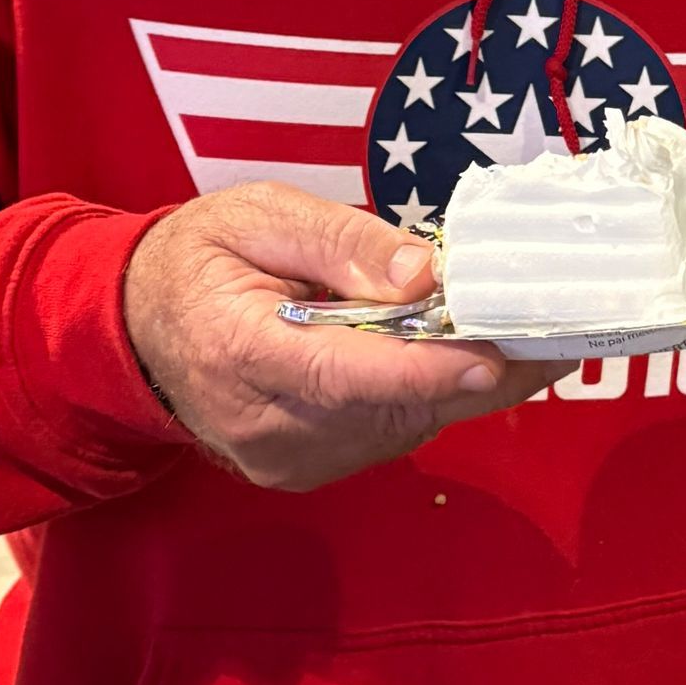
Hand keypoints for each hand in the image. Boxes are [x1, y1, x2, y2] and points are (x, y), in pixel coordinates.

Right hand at [124, 184, 551, 491]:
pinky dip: (425, 395)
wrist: (137, 328)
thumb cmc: (199, 259)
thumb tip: (423, 275)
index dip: (425, 369)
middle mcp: (261, 423)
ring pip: (401, 427)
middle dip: (473, 368)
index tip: (495, 358)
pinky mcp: (302, 469)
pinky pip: (387, 435)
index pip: (342, 373)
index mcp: (237, 350)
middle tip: (548, 329)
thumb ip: (341, 240)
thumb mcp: (259, 215)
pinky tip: (447, 354)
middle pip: (389, 408)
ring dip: (456, 382)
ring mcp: (283, 458)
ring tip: (505, 328)